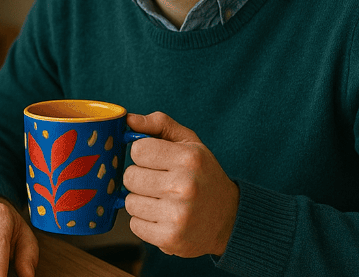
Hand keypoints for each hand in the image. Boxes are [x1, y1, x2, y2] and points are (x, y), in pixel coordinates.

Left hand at [123, 112, 239, 257]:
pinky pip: (134, 225)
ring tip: (161, 201)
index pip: (138, 150)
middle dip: (139, 178)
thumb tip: (129, 119)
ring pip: (129, 202)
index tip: (154, 160)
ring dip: (140, 201)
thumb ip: (160, 124)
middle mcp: (184, 186)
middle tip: (157, 182)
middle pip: (130, 177)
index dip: (142, 154)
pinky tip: (162, 217)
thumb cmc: (203, 175)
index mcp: (189, 158)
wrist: (229, 219)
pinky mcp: (170, 238)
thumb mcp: (190, 143)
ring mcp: (177, 215)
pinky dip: (144, 222)